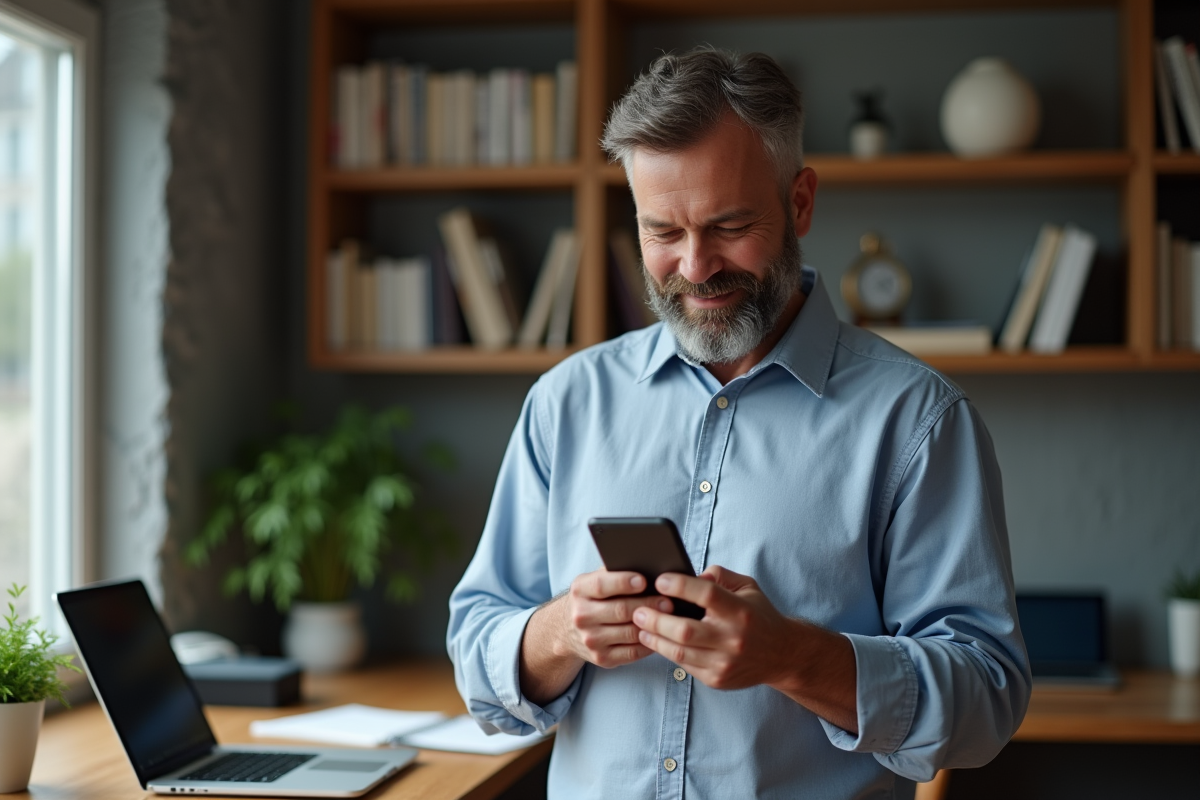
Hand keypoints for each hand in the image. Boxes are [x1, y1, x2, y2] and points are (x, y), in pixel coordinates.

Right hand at [520, 569, 671, 705]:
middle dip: (648, 605)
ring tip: (670, 618)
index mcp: (580, 590)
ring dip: (653, 625)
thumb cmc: (592, 598)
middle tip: (669, 601)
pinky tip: (660, 634)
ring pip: (630, 632)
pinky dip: (649, 643)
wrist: (567, 629)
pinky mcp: (602, 658)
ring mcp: (591, 640)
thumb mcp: (594, 580)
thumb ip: (615, 572)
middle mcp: (581, 616)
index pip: (601, 585)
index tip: (644, 580)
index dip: (623, 582)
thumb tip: (649, 566)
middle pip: (621, 610)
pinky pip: (633, 652)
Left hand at [630, 564, 857, 731]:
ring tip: (639, 626)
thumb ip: (719, 576)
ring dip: (654, 638)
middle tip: (637, 609)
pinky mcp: (717, 679)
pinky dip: (667, 652)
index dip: (680, 586)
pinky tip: (656, 641)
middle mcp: (733, 639)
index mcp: (740, 611)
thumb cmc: (758, 614)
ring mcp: (724, 663)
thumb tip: (689, 576)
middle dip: (655, 619)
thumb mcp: (747, 587)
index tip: (660, 580)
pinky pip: (684, 665)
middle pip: (685, 629)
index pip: (707, 595)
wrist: (783, 655)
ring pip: (679, 652)